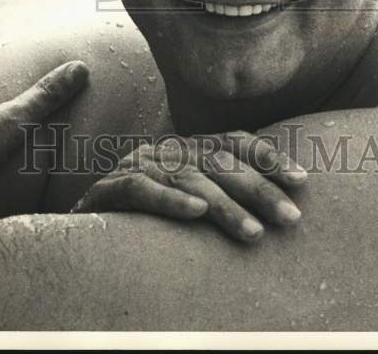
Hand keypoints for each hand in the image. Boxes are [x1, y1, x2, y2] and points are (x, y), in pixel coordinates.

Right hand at [71, 130, 306, 242]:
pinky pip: (141, 191)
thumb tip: (277, 208)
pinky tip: (195, 215)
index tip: (302, 181)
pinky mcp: (107, 191)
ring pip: (187, 179)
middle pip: (218, 162)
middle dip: (259, 190)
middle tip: (292, 219)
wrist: (75, 234)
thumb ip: (219, 195)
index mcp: (184, 149)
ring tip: (255, 234)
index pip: (231, 143)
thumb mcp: (185, 203)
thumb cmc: (140, 223)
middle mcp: (163, 151)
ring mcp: (134, 166)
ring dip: (224, 207)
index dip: (267, 157)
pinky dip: (169, 202)